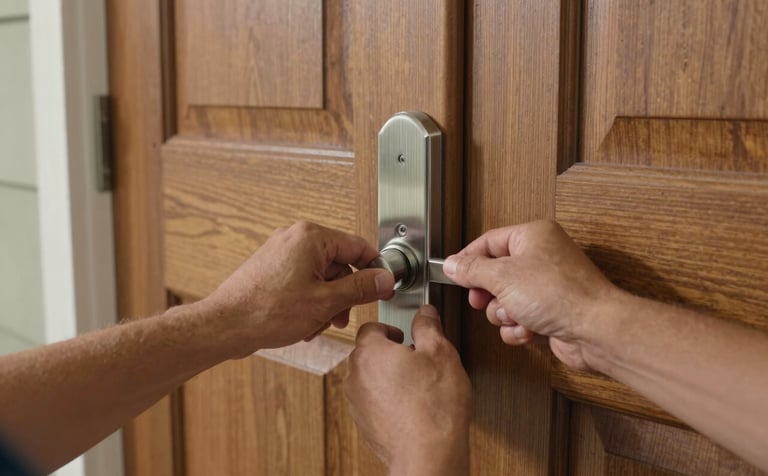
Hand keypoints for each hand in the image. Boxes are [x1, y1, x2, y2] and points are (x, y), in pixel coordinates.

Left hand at [201, 221, 394, 353]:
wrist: (225, 326)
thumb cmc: (266, 311)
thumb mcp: (325, 302)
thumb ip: (360, 288)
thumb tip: (384, 279)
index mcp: (311, 237)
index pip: (359, 247)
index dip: (374, 271)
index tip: (383, 289)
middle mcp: (295, 238)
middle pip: (340, 264)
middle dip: (344, 294)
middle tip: (342, 316)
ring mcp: (281, 252)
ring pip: (322, 276)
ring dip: (327, 303)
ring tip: (318, 324)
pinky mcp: (272, 268)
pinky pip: (304, 281)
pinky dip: (310, 301)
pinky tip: (304, 322)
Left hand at [345, 305, 470, 475]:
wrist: (428, 454)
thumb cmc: (434, 407)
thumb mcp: (441, 353)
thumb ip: (429, 327)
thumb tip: (426, 314)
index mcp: (370, 352)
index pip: (371, 326)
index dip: (392, 328)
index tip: (407, 335)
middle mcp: (356, 376)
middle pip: (368, 352)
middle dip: (390, 353)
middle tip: (416, 360)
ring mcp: (357, 402)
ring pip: (370, 378)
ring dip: (388, 377)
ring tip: (416, 385)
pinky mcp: (364, 424)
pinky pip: (373, 402)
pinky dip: (387, 400)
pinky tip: (411, 406)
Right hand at [443, 219, 620, 369]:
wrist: (594, 330)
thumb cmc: (559, 295)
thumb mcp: (502, 277)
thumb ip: (472, 270)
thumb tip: (452, 265)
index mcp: (533, 236)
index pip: (489, 242)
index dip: (469, 259)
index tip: (454, 274)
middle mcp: (542, 257)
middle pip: (495, 273)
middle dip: (488, 294)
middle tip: (483, 300)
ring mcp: (547, 286)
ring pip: (504, 300)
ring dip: (504, 314)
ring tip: (517, 316)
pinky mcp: (551, 312)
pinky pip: (519, 319)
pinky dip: (519, 328)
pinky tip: (529, 330)